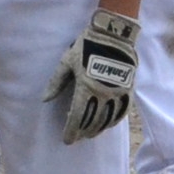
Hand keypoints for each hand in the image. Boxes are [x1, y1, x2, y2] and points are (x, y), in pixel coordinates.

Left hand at [49, 7, 140, 142]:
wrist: (114, 33)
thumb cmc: (87, 45)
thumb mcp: (67, 62)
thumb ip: (56, 82)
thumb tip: (45, 99)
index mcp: (85, 88)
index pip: (78, 117)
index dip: (71, 131)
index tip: (67, 140)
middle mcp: (103, 93)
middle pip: (93, 121)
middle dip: (83, 132)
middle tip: (77, 137)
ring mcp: (117, 92)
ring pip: (108, 119)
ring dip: (98, 129)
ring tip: (90, 134)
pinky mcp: (128, 88)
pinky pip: (123, 110)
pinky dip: (115, 120)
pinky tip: (108, 125)